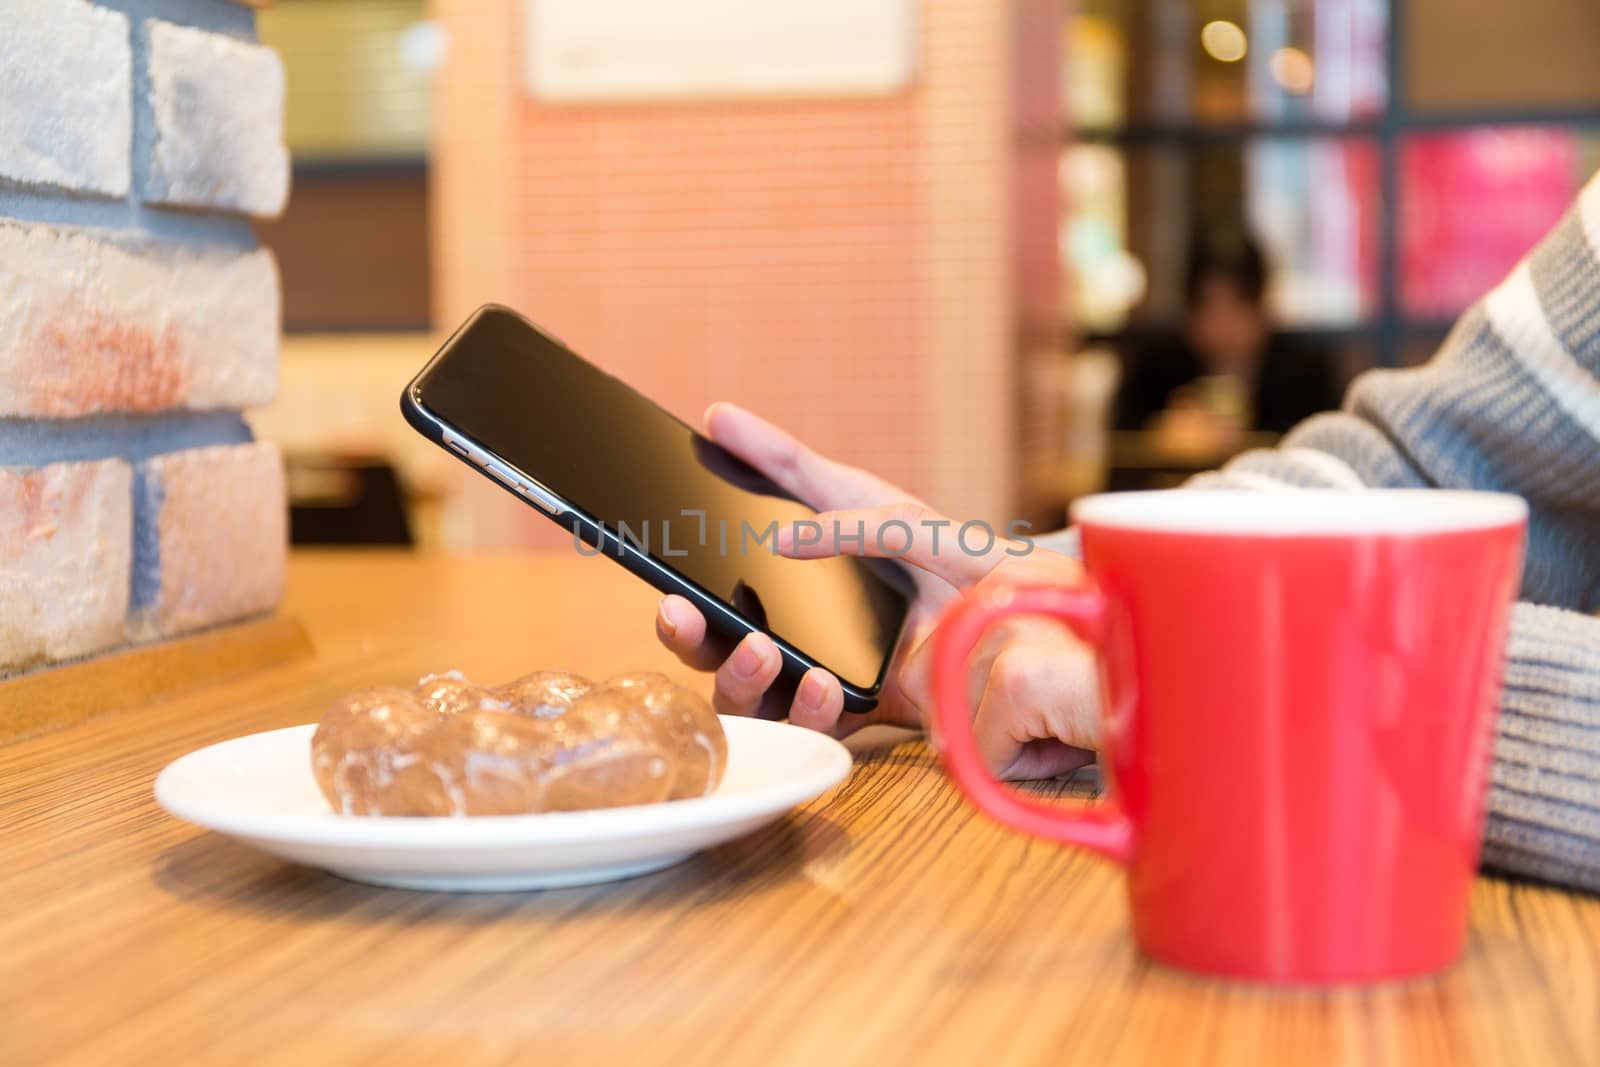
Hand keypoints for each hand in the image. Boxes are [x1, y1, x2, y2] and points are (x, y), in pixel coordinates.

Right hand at [654, 403, 1099, 779]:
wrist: (1016, 604)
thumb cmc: (936, 546)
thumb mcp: (864, 495)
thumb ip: (792, 461)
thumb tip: (720, 418)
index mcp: (779, 588)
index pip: (710, 601)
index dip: (679, 610)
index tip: (670, 595)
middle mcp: (790, 638)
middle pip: (713, 655)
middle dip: (692, 643)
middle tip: (690, 619)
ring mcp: (821, 679)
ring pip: (750, 700)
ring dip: (743, 678)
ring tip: (764, 650)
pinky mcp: (862, 715)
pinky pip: (814, 727)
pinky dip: (810, 709)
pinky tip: (826, 685)